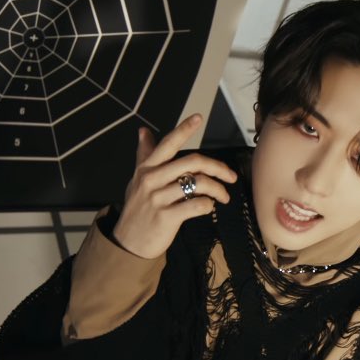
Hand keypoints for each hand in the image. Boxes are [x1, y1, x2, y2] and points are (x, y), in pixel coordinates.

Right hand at [112, 114, 237, 257]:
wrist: (128, 242)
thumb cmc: (137, 209)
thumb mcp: (137, 180)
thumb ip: (144, 155)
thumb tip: (143, 130)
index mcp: (147, 168)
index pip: (168, 143)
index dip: (184, 129)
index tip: (199, 117)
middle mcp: (152, 179)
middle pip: (193, 162)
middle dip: (218, 168)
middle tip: (230, 176)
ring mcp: (158, 198)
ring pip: (199, 184)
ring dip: (218, 190)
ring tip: (223, 196)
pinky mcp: (166, 217)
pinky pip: (197, 205)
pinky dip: (208, 205)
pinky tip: (209, 207)